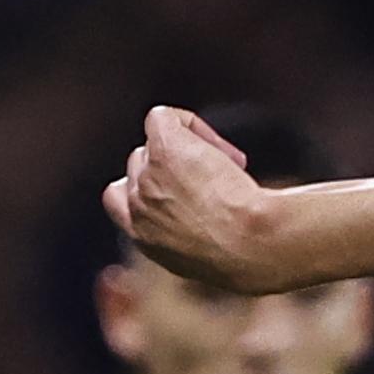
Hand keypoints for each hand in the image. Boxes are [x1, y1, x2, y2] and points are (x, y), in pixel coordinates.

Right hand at [103, 105, 288, 290]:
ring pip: (155, 143)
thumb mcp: (207, 257)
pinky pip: (161, 117)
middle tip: (219, 182)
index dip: (146, 188)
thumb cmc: (247, 256)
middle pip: (140, 166)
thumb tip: (207, 218)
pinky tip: (220, 147)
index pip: (119, 202)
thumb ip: (190, 235)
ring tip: (230, 168)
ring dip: (190, 149)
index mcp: (144, 238)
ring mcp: (147, 175)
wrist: (253, 245)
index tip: (182, 194)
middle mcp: (137, 206)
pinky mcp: (164, 149)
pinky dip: (189, 123)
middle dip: (176, 169)